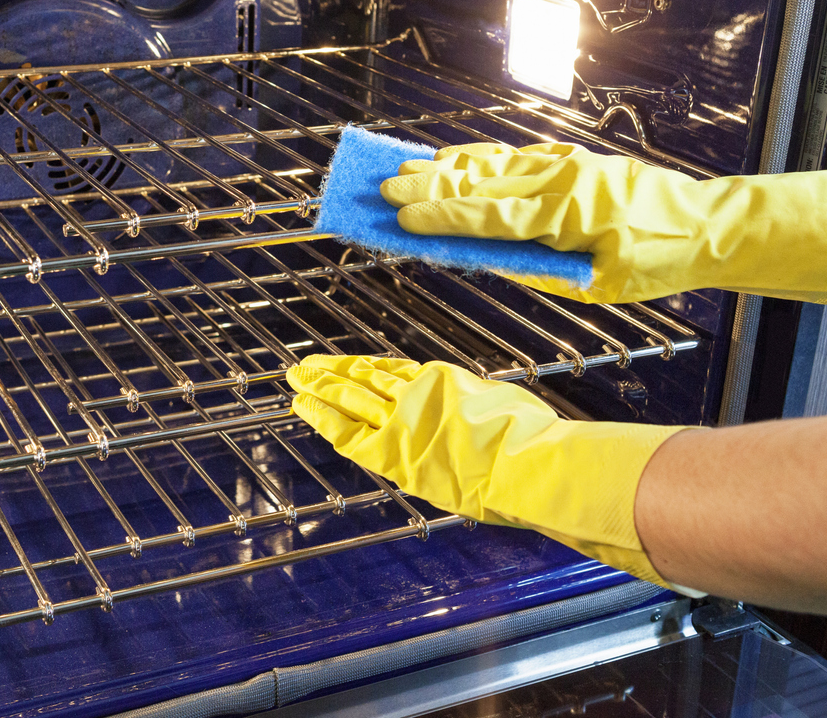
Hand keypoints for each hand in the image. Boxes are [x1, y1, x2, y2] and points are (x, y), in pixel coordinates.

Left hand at [286, 353, 687, 587]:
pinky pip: (348, 432)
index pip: (395, 371)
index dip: (367, 367)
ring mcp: (402, 421)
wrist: (528, 463)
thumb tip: (480, 414)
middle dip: (332, 373)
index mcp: (444, 382)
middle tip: (304, 367)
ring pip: (350, 398)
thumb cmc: (530, 441)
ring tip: (295, 380)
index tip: (350, 364)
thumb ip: (479, 408)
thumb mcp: (503, 407)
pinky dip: (322, 417)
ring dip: (319, 388)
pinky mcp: (393, 452)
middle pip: (364, 379)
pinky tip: (303, 407)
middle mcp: (417, 396)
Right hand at [379, 142, 826, 303]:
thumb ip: (535, 268)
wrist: (706, 224)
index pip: (489, 215)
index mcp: (566, 213)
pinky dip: (476, 160)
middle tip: (384, 189)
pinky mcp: (569, 160)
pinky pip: (512, 158)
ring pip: (492, 162)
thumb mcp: (592, 283)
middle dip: (429, 186)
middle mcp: (561, 179)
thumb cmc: (654, 260)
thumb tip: (484, 258)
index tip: (402, 220)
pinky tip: (450, 162)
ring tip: (404, 170)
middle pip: (480, 180)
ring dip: (445, 167)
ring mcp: (564, 164)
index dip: (441, 218)